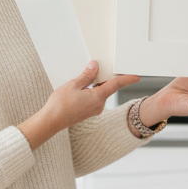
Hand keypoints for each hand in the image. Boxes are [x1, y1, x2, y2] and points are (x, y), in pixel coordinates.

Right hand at [18, 61, 139, 150]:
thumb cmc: (60, 104)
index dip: (127, 79)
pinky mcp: (88, 112)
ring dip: (95, 84)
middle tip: (98, 68)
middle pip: (107, 87)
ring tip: (84, 77)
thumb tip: (95, 67)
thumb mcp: (73, 85)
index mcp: (97, 97)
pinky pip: (94, 98)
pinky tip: (81, 88)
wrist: (51, 121)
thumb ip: (87, 76)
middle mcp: (99, 105)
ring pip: (100, 93)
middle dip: (104, 78)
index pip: (116, 85)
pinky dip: (91, 91)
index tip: (136, 77)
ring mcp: (94, 110)